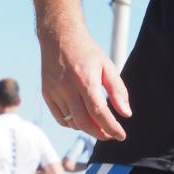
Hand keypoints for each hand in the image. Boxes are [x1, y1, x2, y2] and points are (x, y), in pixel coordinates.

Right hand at [38, 25, 130, 140]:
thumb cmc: (87, 51)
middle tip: (111, 135)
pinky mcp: (47, 94)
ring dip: (87, 128)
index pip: (99, 112)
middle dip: (100, 133)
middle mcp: (67, 88)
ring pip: (72, 122)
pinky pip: (61, 118)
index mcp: (85, 80)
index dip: (111, 127)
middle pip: (84, 122)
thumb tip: (126, 114)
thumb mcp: (107, 66)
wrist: (59, 37)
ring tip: (99, 126)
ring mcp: (54, 92)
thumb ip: (118, 91)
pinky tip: (83, 120)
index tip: (121, 135)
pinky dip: (73, 124)